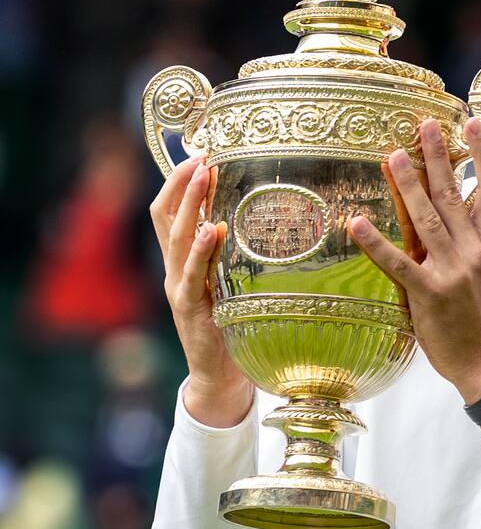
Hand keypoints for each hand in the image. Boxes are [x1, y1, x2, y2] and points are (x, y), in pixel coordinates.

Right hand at [149, 155, 251, 426]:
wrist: (221, 377)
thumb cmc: (232, 324)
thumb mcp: (232, 281)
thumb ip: (236, 253)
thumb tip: (264, 217)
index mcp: (184, 260)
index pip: (170, 210)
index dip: (178, 180)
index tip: (199, 151)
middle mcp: (175, 270)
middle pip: (167, 215)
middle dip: (181, 182)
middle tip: (201, 154)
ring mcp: (180, 288)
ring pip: (177, 238)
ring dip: (190, 204)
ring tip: (204, 176)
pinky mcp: (192, 309)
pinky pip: (194, 275)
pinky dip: (201, 251)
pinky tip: (212, 232)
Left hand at [349, 118, 480, 407]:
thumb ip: (469, 242)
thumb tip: (449, 214)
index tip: (475, 123)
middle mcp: (473, 251)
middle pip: (453, 194)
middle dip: (437, 157)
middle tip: (423, 125)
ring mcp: (452, 271)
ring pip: (427, 219)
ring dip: (409, 185)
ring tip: (392, 156)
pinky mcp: (429, 294)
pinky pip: (398, 263)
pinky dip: (376, 242)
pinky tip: (357, 223)